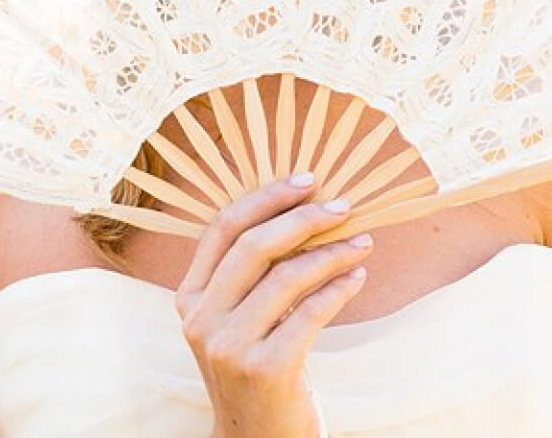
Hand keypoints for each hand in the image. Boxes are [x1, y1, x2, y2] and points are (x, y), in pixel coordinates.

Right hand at [174, 174, 372, 437]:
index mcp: (190, 297)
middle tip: (343, 206)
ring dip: (332, 253)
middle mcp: (202, 320)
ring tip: (361, 243)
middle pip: (254, 246)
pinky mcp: (266, 370)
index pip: (222, 227)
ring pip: (287, 277)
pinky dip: (339, 288)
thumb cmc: (255, 364)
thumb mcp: (236, 317)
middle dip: (304, 218)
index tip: (306, 181)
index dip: (265, 197)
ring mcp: (230, 347)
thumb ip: (251, 271)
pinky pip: (311, 312)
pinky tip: (356, 276)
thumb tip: (303, 206)